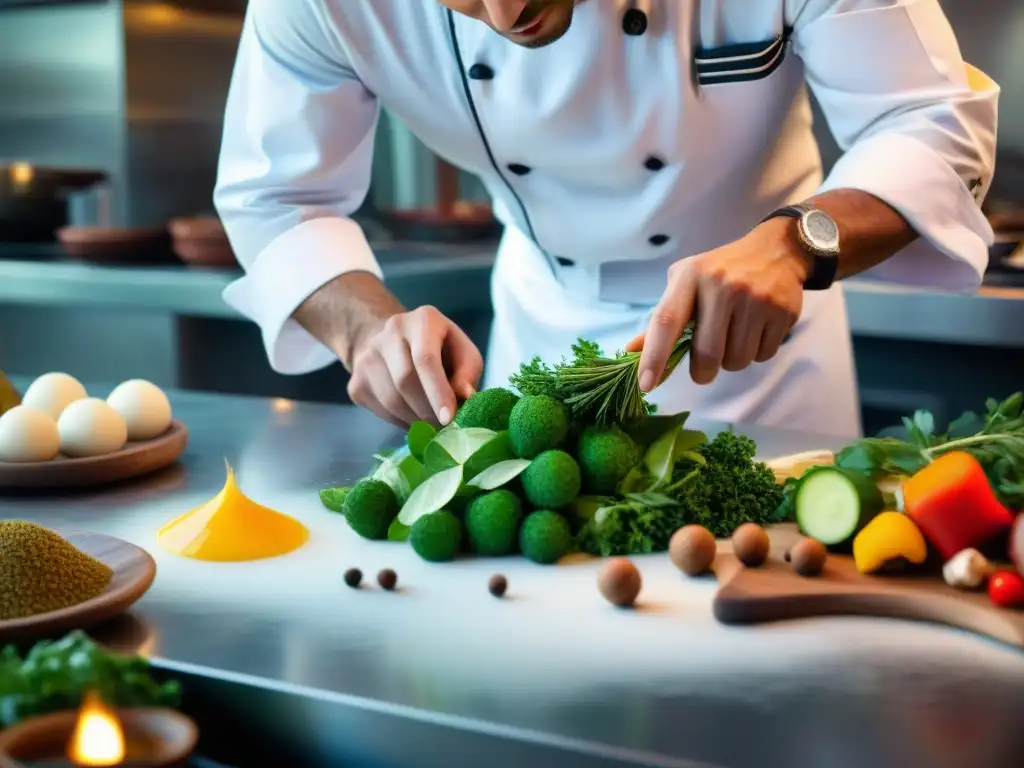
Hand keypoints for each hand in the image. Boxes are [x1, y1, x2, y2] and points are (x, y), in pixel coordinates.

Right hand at [347, 306, 482, 427]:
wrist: (391, 342)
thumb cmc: (438, 349)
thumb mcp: (462, 351)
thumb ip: (468, 372)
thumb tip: (464, 397)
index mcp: (422, 320)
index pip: (425, 358)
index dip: (437, 391)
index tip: (448, 418)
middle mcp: (389, 332)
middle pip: (405, 380)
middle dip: (427, 410)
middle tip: (442, 425)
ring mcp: (367, 356)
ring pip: (391, 400)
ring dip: (415, 420)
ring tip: (430, 422)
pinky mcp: (356, 381)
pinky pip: (380, 410)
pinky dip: (400, 422)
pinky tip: (412, 416)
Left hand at [626, 219, 808, 389]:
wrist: (776, 251)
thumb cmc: (719, 272)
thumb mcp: (685, 283)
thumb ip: (662, 318)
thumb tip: (631, 352)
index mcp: (691, 276)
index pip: (666, 321)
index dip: (654, 356)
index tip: (646, 384)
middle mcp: (723, 285)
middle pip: (707, 354)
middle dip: (703, 371)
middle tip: (704, 366)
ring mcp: (756, 298)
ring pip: (736, 360)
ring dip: (731, 361)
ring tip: (734, 336)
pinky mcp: (782, 311)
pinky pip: (762, 356)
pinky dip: (755, 353)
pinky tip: (755, 330)